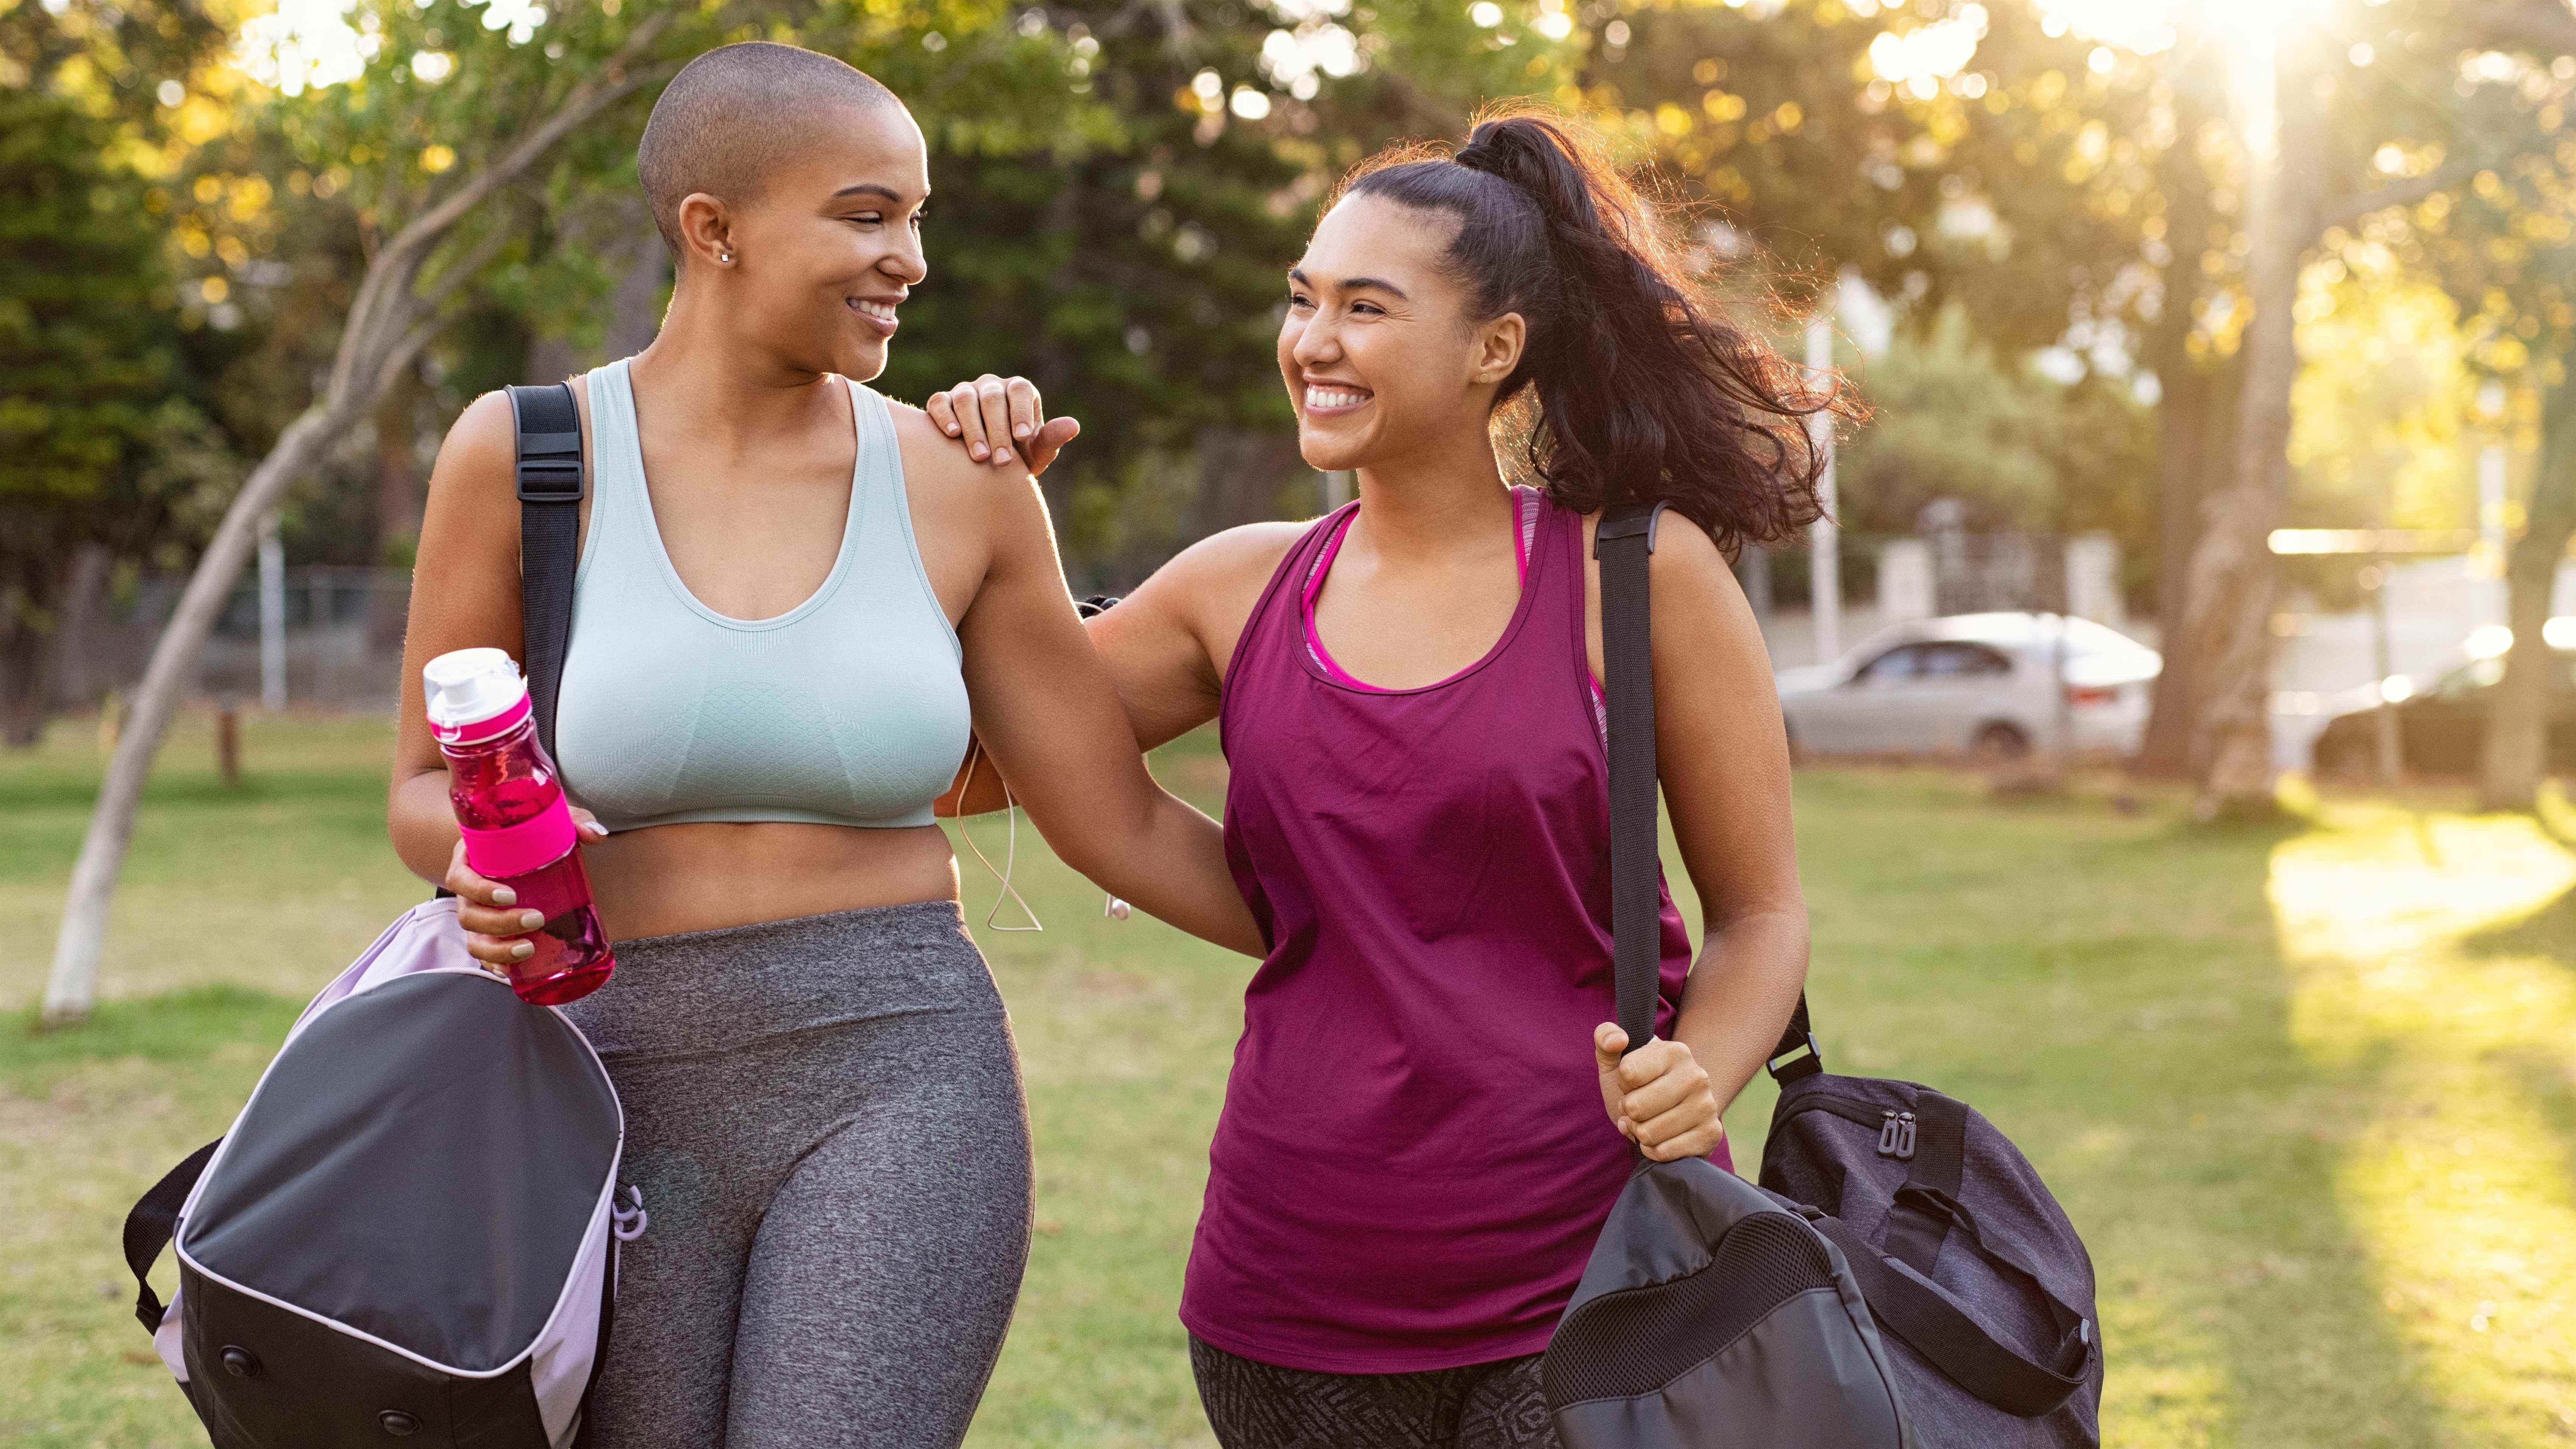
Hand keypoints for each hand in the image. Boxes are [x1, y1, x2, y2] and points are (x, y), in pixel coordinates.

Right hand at [445, 807, 607, 977]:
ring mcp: (476, 914)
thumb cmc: (530, 833)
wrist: (518, 846)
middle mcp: (467, 891)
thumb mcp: (549, 821)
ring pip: (474, 940)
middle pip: (468, 915)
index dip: (479, 890)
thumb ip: (573, 821)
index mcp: (471, 860)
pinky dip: (498, 965)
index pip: (460, 878)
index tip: (510, 895)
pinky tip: (515, 972)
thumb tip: (597, 834)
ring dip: (498, 950)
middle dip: (500, 923)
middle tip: (536, 918)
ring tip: (529, 949)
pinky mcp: (489, 932)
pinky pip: (485, 954)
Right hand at [926, 374, 1080, 475]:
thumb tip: (1073, 426)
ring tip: (980, 456)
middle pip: (992, 398)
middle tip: (1001, 461)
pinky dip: (944, 416)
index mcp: (1018, 391)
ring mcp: (965, 392)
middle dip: (997, 430)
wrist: (985, 466)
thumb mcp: (1036, 452)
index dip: (1021, 412)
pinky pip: (939, 402)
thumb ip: (1051, 439)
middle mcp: (991, 387)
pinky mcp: (942, 402)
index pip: (1020, 391)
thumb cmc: (1017, 457)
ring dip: (973, 428)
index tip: (1022, 439)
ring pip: (965, 399)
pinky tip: (953, 435)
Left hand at [1595, 1024, 1725, 1161]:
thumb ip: (1605, 1037)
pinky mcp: (1711, 1134)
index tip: (1632, 1083)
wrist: (1672, 1111)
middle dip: (1629, 1111)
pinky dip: (1653, 1150)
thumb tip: (1617, 1039)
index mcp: (1675, 1051)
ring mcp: (1707, 1106)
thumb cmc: (1639, 1085)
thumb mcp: (1615, 1060)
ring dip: (1639, 1132)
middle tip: (1639, 1107)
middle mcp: (1696, 1076)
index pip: (1627, 1073)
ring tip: (1649, 1122)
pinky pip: (1662, 1153)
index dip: (1623, 1084)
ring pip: (1648, 1133)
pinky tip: (1660, 1138)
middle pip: (1635, 1106)